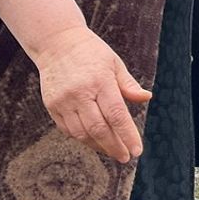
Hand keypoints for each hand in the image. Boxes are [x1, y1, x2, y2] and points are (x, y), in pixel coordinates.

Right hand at [30, 26, 150, 163]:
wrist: (57, 43)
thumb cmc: (91, 53)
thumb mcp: (114, 63)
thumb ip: (128, 84)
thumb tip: (146, 98)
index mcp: (100, 81)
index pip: (116, 114)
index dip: (127, 135)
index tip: (136, 150)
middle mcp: (80, 93)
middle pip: (99, 128)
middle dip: (114, 146)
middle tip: (125, 157)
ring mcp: (63, 101)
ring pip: (82, 133)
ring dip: (98, 146)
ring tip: (112, 151)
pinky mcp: (51, 106)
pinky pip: (68, 130)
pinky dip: (82, 138)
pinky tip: (94, 140)